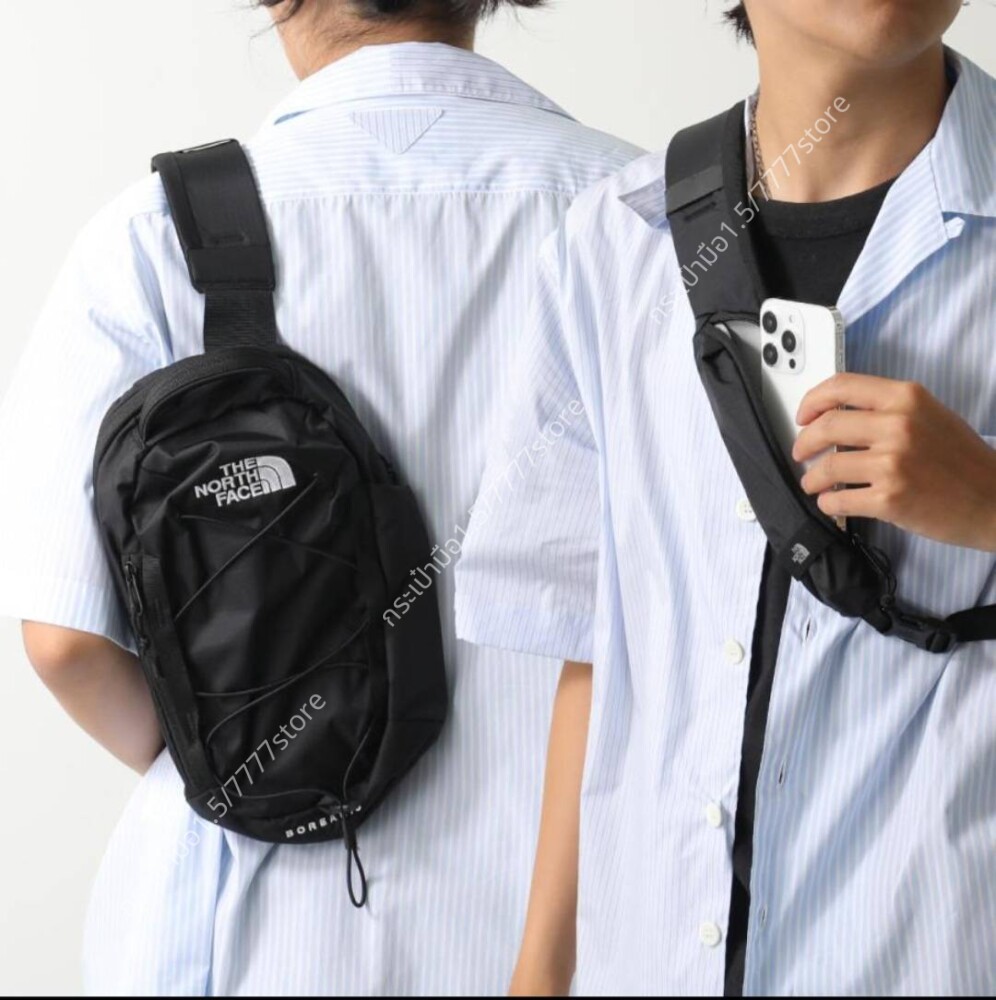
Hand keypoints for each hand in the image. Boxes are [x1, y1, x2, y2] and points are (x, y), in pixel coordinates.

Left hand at [793, 373, 995, 551]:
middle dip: (804, 443)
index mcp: (906, 398)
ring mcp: (893, 463)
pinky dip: (828, 504)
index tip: (803, 416)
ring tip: (814, 484)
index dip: (812, 401)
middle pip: (826, 426)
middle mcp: (898, 425)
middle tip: (801, 453)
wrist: (994, 501)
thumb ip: (887, 410)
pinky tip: (832, 503)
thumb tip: (836, 415)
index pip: (841, 386)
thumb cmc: (962, 461)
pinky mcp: (890, 498)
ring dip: (812, 479)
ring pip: (827, 467)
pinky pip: (839, 500)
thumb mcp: (929, 416)